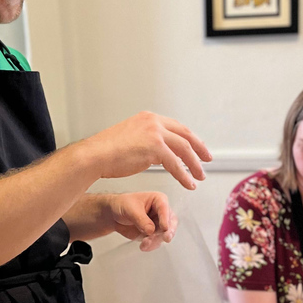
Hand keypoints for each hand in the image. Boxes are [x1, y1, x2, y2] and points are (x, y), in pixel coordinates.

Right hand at [82, 112, 210, 189]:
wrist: (95, 156)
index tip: (198, 147)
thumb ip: (145, 141)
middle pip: (185, 135)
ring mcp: (155, 133)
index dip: (190, 138)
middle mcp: (153, 122)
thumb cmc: (106, 152)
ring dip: (194, 165)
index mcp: (148, 118)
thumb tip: (155, 153)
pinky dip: (184, 176)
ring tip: (200, 177)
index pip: (176, 127)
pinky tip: (189, 184)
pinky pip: (176, 164)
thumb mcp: (130, 139)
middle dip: (199, 149)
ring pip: (184, 150)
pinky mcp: (154, 148)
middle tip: (208, 160)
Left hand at [108, 192, 177, 250]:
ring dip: (156, 240)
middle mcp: (160, 213)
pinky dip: (151, 245)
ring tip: (145, 243)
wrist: (113, 215)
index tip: (164, 228)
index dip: (165, 219)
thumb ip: (141, 219)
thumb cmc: (123, 204)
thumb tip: (151, 230)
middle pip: (171, 223)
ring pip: (163, 234)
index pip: (165, 209)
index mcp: (158, 200)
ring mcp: (157, 224)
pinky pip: (156, 242)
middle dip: (169, 231)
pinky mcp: (152, 234)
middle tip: (166, 238)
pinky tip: (144, 246)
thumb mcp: (130, 209)